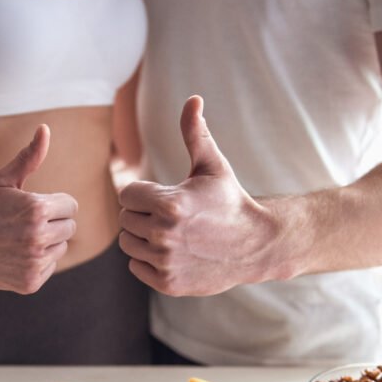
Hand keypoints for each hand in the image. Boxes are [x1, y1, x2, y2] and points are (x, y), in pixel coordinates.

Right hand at [0, 125, 77, 293]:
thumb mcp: (3, 180)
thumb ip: (29, 157)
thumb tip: (45, 129)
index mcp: (37, 209)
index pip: (71, 206)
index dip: (54, 204)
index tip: (33, 207)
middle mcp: (38, 237)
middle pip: (70, 227)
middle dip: (53, 223)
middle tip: (25, 224)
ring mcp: (35, 262)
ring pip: (61, 248)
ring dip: (47, 243)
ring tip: (20, 239)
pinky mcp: (31, 281)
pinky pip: (50, 266)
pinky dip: (38, 262)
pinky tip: (16, 255)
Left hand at [117, 96, 277, 295]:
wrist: (255, 245)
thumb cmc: (229, 201)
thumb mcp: (212, 166)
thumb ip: (195, 133)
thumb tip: (193, 98)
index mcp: (170, 204)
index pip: (126, 195)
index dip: (143, 193)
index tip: (164, 195)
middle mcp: (164, 235)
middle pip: (125, 219)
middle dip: (143, 214)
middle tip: (170, 216)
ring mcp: (165, 261)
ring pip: (128, 244)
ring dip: (143, 237)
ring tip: (170, 232)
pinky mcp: (167, 283)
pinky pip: (136, 266)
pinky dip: (148, 260)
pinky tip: (172, 251)